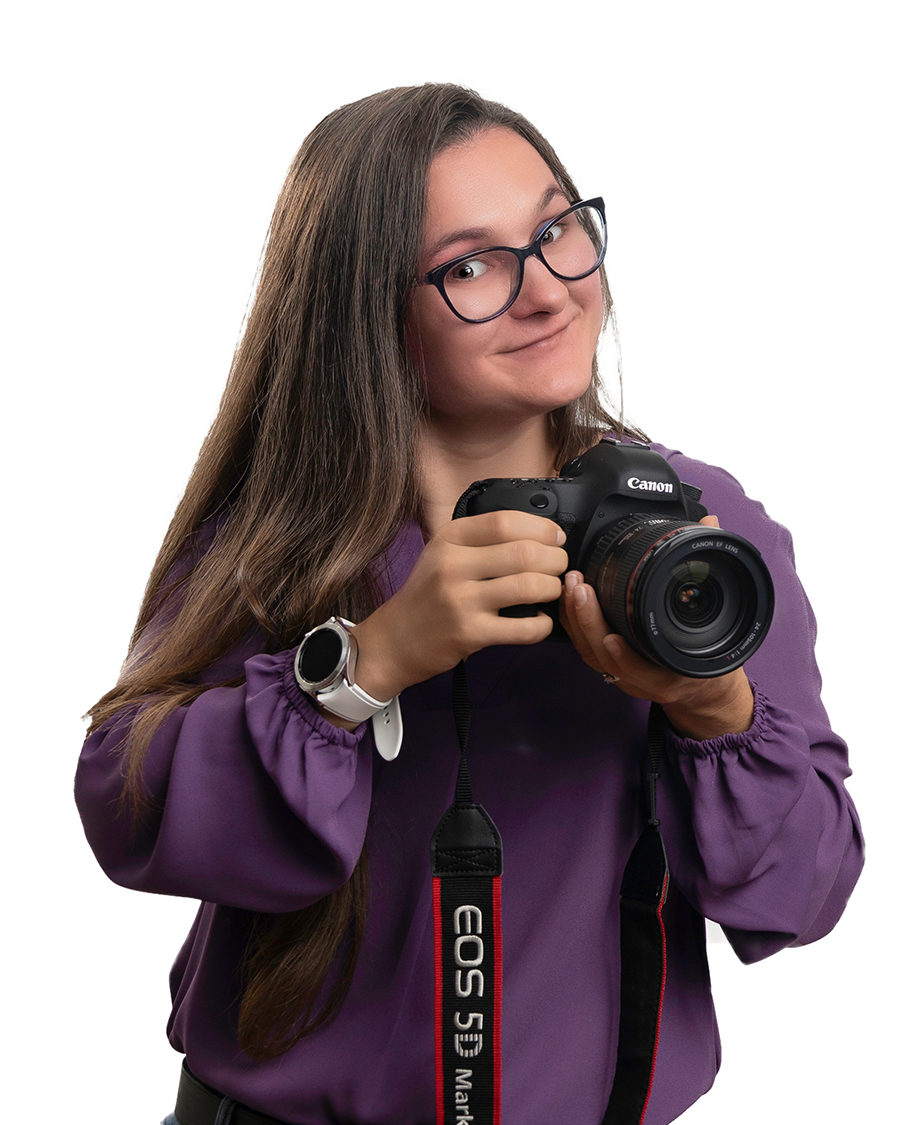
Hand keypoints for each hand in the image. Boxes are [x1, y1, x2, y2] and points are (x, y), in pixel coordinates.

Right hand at [349, 511, 568, 703]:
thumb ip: (482, 540)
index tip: (556, 537)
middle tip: (559, 566)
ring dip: (552, 588)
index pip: (505, 522)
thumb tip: (538, 534)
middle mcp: (453, 565)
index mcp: (450, 538)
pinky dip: (543, 624)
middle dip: (555, 559)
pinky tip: (540, 620)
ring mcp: (461, 601)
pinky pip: (524, 628)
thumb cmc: (428, 594)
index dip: (542, 528)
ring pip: (528, 587)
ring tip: (551, 590)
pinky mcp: (470, 634)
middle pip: (524, 552)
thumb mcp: (443, 553)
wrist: (395, 639)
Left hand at [559, 516, 754, 740]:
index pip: (646, 671)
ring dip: (578, 621)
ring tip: (572, 588)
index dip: (627, 659)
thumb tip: (710, 525)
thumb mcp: (724, 611)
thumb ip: (716, 566)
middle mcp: (644, 678)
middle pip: (607, 658)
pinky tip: (568, 603)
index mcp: (672, 673)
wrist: (702, 690)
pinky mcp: (611, 665)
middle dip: (590, 623)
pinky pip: (586, 649)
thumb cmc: (712, 657)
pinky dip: (574, 627)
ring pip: (592, 654)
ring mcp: (624, 674)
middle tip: (581, 589)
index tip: (614, 639)